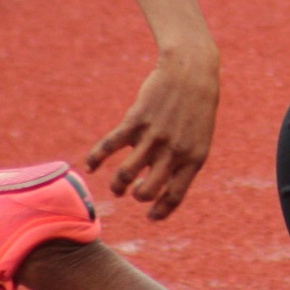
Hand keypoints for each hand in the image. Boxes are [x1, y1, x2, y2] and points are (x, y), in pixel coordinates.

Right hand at [85, 53, 219, 219]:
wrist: (191, 72)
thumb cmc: (197, 108)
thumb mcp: (199, 138)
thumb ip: (182, 162)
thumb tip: (159, 185)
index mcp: (194, 159)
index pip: (175, 196)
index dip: (161, 211)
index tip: (150, 217)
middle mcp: (173, 151)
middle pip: (147, 190)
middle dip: (137, 196)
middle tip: (133, 193)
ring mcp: (154, 136)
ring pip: (126, 173)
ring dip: (118, 185)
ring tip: (117, 187)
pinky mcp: (136, 121)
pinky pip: (110, 146)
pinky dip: (96, 158)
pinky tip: (90, 166)